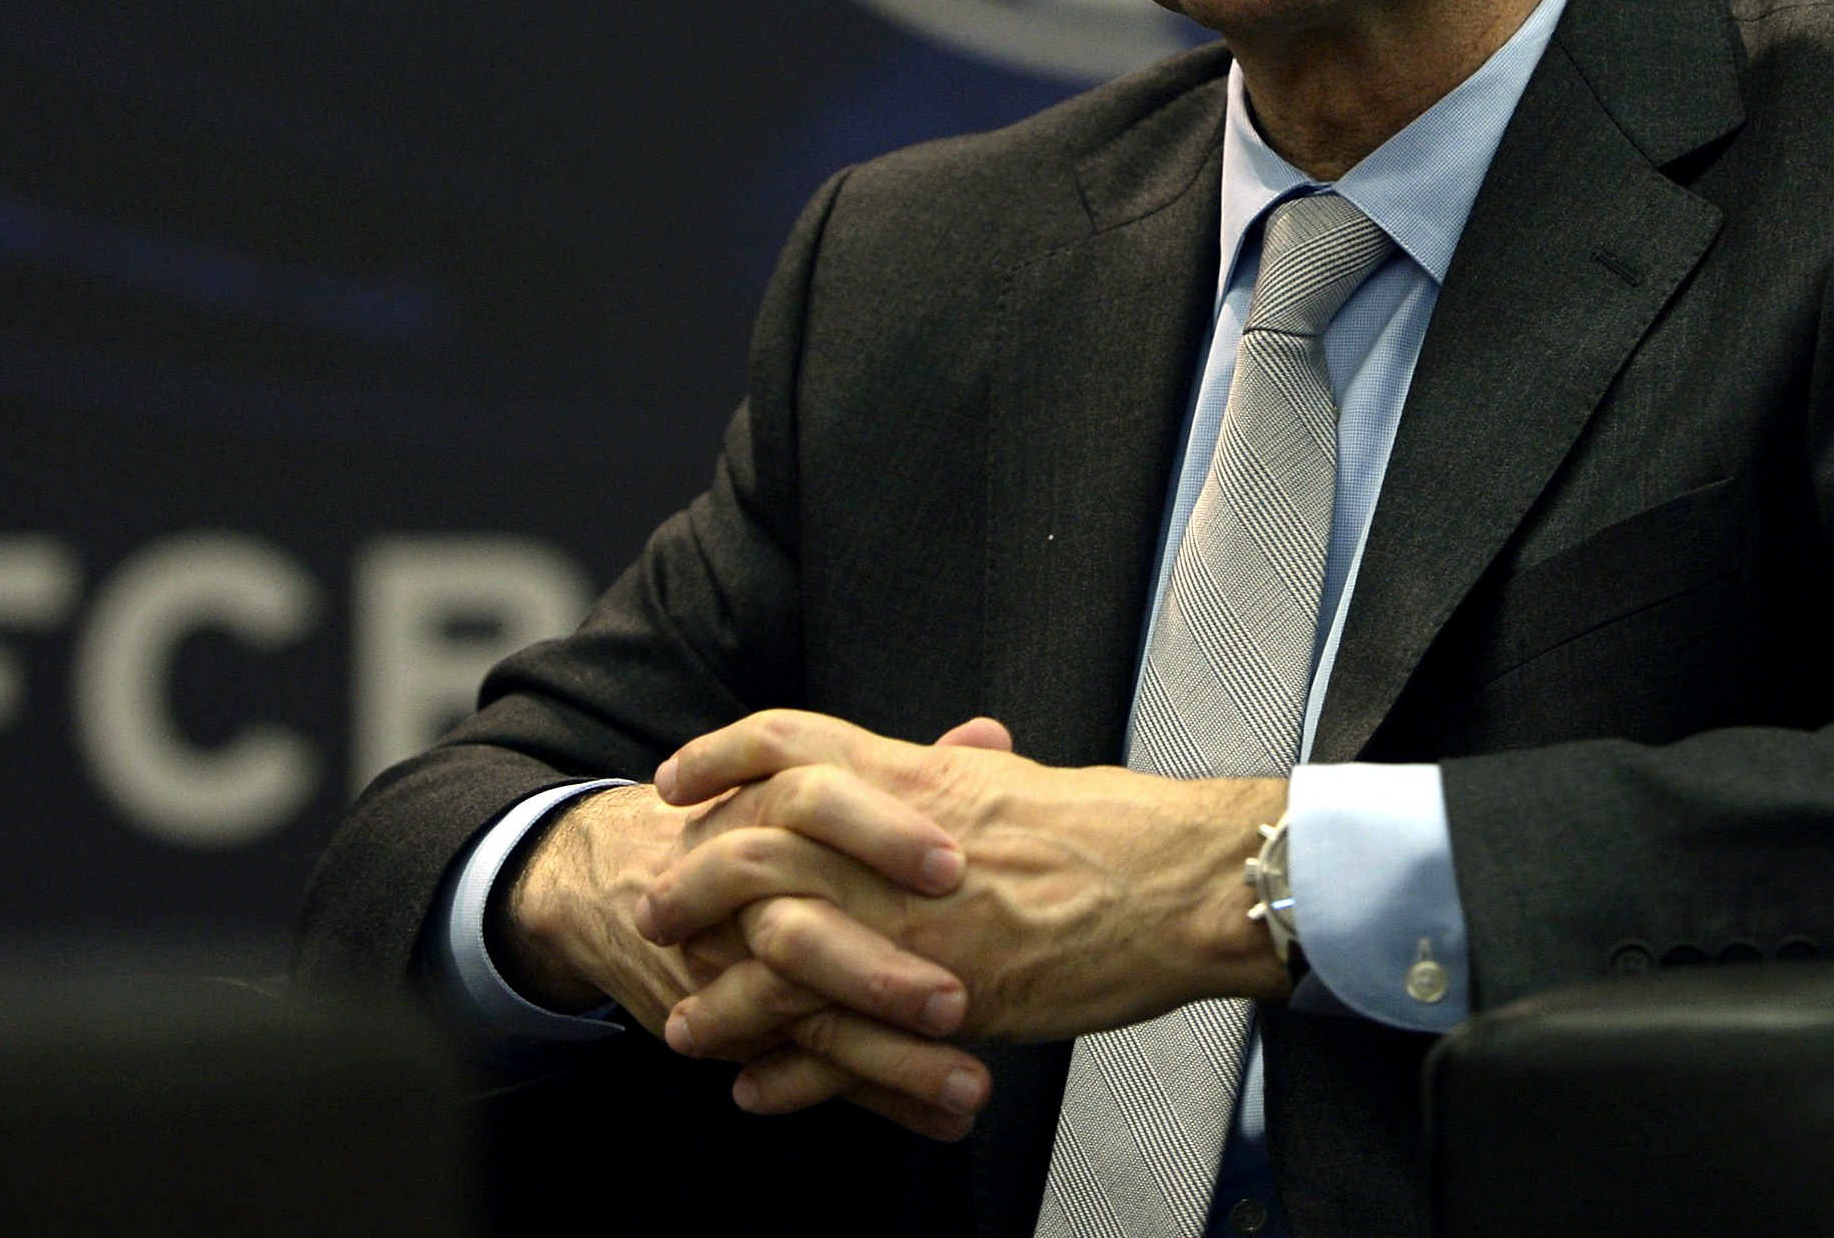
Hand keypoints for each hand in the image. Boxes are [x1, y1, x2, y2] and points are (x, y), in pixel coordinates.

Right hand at [498, 727, 1000, 1139]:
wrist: (618, 883)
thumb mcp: (803, 784)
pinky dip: (882, 1101)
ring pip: (805, 1018)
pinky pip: (808, 1075)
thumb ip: (902, 772)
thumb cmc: (742, 825)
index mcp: (766, 807)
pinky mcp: (732, 1031)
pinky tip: (945, 1120)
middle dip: (879, 970)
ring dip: (892, 1058)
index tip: (955, 865)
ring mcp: (731, 971)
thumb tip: (988, 735)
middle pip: (799, 928)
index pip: (814, 803)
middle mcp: (740, 892)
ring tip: (969, 1083)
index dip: (883, 832)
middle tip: (958, 999)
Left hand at [644, 710, 1289, 1053]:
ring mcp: (913, 924)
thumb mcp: (1013, 783)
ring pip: (775, 960)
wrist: (1180, 882)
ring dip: (719, 1000)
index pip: (786, 742)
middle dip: (688, 885)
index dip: (719, 757)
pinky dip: (786, 1074)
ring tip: (686, 1026)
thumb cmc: (1116, 830)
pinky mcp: (941, 998)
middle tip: (653, 909)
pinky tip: (759, 1090)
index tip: (677, 780)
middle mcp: (896, 844)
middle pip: (752, 850)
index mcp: (916, 775)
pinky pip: (836, 1043)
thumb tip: (932, 761)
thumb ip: (952, 776)